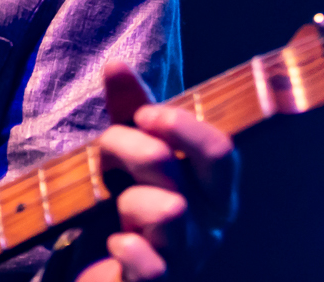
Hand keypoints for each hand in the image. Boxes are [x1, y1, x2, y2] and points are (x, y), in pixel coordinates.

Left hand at [75, 62, 237, 281]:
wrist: (102, 273)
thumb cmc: (123, 209)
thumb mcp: (126, 156)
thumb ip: (127, 113)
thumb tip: (116, 63)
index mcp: (210, 191)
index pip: (221, 151)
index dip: (182, 126)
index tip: (144, 115)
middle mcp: (208, 227)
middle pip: (193, 171)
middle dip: (138, 150)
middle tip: (108, 157)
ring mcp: (187, 261)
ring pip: (171, 210)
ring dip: (130, 200)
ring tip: (115, 209)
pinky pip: (152, 266)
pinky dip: (129, 249)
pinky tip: (117, 243)